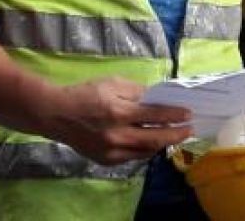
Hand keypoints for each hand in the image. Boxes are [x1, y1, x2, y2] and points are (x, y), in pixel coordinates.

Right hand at [48, 78, 192, 165]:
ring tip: (173, 136)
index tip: (188, 113)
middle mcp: (117, 135)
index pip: (154, 115)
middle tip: (189, 129)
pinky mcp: (106, 160)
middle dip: (175, 135)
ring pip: (145, 151)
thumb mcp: (111, 83)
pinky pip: (132, 157)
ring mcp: (111, 151)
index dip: (173, 115)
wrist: (56, 114)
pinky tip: (152, 143)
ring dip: (162, 144)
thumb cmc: (85, 94)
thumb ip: (136, 92)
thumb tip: (156, 98)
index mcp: (118, 111)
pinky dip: (145, 150)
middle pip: (154, 139)